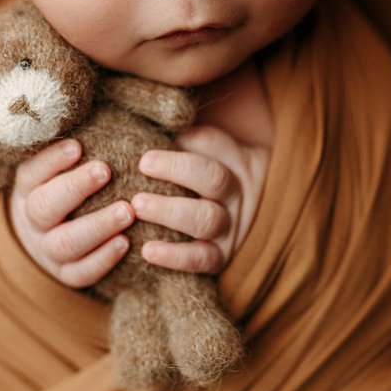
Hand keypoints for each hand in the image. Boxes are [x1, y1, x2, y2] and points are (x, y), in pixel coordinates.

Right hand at [7, 138, 135, 288]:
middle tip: (106, 170)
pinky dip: (102, 260)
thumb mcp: (63, 162)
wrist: (48, 234)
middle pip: (45, 207)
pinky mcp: (65, 274)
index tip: (78, 145)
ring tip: (128, 211)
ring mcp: (47, 250)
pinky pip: (80, 273)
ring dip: (97, 226)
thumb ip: (79, 142)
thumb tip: (112, 107)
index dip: (52, 160)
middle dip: (75, 188)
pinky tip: (125, 243)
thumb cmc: (68, 183)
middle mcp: (33, 219)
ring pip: (65, 243)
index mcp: (28, 187)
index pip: (32, 172)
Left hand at [132, 125, 269, 273]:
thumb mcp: (210, 152)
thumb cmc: (212, 177)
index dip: (181, 153)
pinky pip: (202, 259)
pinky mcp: (221, 257)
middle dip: (176, 172)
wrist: (253, 220)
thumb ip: (184, 141)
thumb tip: (145, 131)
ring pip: (206, 220)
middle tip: (142, 168)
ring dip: (170, 213)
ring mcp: (230, 227)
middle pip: (214, 180)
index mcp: (233, 161)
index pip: (214, 146)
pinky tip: (148, 251)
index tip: (145, 159)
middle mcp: (235, 193)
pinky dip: (175, 257)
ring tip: (138, 206)